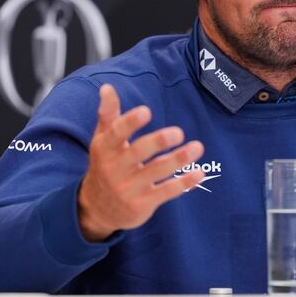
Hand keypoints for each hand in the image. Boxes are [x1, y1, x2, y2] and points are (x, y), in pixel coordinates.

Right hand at [77, 84, 204, 241]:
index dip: (130, 123)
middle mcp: (115, 169)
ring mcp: (129, 188)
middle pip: (138, 153)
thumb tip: (107, 87)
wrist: (96, 209)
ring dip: (178, 160)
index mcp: (106, 149)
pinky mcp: (142, 204)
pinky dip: (183, 183)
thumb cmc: (105, 165)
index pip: (117, 133)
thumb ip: (108, 114)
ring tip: (198, 147)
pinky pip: (165, 192)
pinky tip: (199, 173)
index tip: (147, 111)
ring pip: (156, 172)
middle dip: (158, 142)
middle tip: (178, 132)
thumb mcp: (102, 140)